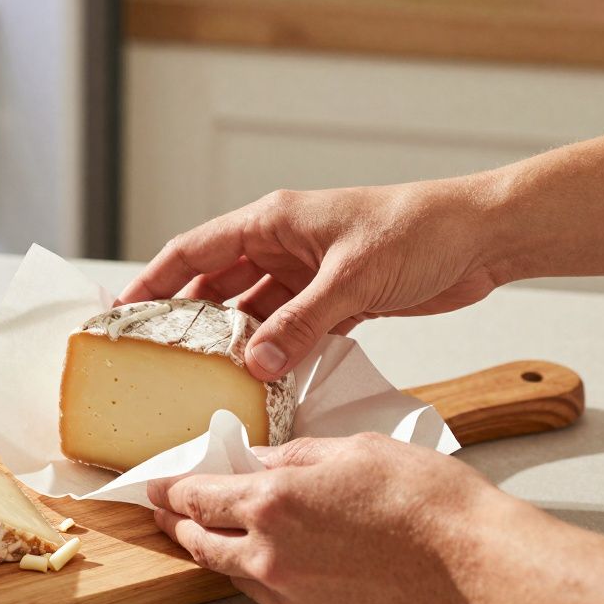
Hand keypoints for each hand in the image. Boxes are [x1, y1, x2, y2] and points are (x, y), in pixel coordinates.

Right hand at [118, 182, 503, 380]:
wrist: (482, 237)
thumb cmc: (420, 230)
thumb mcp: (352, 278)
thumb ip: (301, 323)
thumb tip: (255, 365)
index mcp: (274, 221)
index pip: (194, 251)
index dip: (153, 281)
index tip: (121, 314)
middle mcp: (283, 245)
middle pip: (217, 286)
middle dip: (187, 320)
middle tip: (155, 361)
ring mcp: (308, 274)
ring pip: (254, 313)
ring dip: (235, 344)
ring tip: (204, 381)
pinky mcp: (336, 300)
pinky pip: (291, 330)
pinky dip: (277, 354)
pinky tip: (261, 382)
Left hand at [149, 434, 603, 603]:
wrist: (476, 561)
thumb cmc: (426, 499)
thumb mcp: (352, 448)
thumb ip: (295, 455)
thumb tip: (260, 458)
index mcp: (274, 499)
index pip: (199, 496)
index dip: (171, 490)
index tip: (156, 487)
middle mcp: (272, 552)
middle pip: (202, 542)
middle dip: (180, 525)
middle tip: (170, 514)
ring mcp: (294, 594)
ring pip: (234, 573)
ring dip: (218, 552)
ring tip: (215, 536)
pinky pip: (272, 598)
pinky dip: (260, 577)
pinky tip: (270, 562)